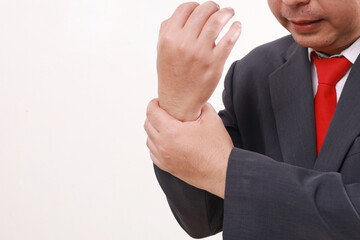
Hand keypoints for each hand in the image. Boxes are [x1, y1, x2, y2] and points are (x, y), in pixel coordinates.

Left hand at [144, 99, 233, 198]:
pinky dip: (156, 146)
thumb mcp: (212, 119)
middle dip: (153, 116)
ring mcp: (164, 159)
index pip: (151, 113)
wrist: (222, 173)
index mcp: (172, 132)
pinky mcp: (168, 168)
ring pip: (149, 140)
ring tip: (164, 126)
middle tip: (163, 112)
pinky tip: (166, 142)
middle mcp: (164, 146)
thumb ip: (202, 107)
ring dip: (154, 131)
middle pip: (147, 125)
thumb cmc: (217, 148)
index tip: (158, 101)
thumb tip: (198, 103)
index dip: (153, 104)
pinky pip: (153, 154)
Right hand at [157, 1, 240, 120]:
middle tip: (218, 10)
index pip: (185, 8)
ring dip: (226, 12)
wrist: (179, 100)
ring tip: (230, 13)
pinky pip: (229, 39)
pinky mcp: (214, 63)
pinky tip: (236, 26)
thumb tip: (180, 13)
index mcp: (169, 38)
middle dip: (213, 7)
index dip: (196, 5)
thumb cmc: (171, 74)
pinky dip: (235, 29)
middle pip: (203, 11)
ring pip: (217, 21)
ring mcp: (200, 53)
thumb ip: (167, 30)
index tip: (202, 9)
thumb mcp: (161, 50)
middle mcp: (184, 43)